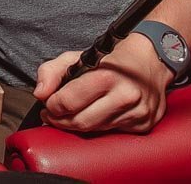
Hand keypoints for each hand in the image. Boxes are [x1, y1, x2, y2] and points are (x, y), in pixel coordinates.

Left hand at [34, 35, 173, 133]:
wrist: (150, 61)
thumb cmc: (109, 59)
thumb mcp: (75, 56)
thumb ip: (50, 71)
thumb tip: (40, 94)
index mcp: (107, 76)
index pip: (69, 102)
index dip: (52, 106)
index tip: (48, 104)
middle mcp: (125, 96)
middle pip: (81, 121)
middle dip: (60, 120)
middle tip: (52, 114)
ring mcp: (137, 113)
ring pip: (95, 130)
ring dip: (77, 124)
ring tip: (69, 114)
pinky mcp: (144, 125)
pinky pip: (111, 133)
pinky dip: (98, 127)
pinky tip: (94, 115)